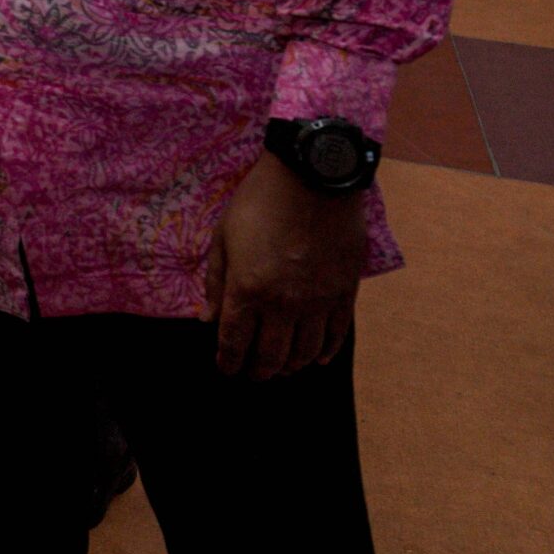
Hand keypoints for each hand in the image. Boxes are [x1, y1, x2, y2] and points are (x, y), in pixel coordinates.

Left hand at [205, 150, 368, 379]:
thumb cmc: (259, 202)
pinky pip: (337, 334)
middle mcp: (284, 303)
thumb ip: (216, 282)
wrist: (312, 178)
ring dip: (292, 366)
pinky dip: (326, 352)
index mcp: (248, 289)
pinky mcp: (345, 293)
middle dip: (259, 371)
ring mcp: (319, 301)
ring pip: (306, 352)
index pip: (235, 342)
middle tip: (253, 375)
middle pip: (272, 356)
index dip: (228, 362)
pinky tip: (318, 358)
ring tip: (283, 369)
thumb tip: (208, 319)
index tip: (226, 370)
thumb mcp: (224, 237)